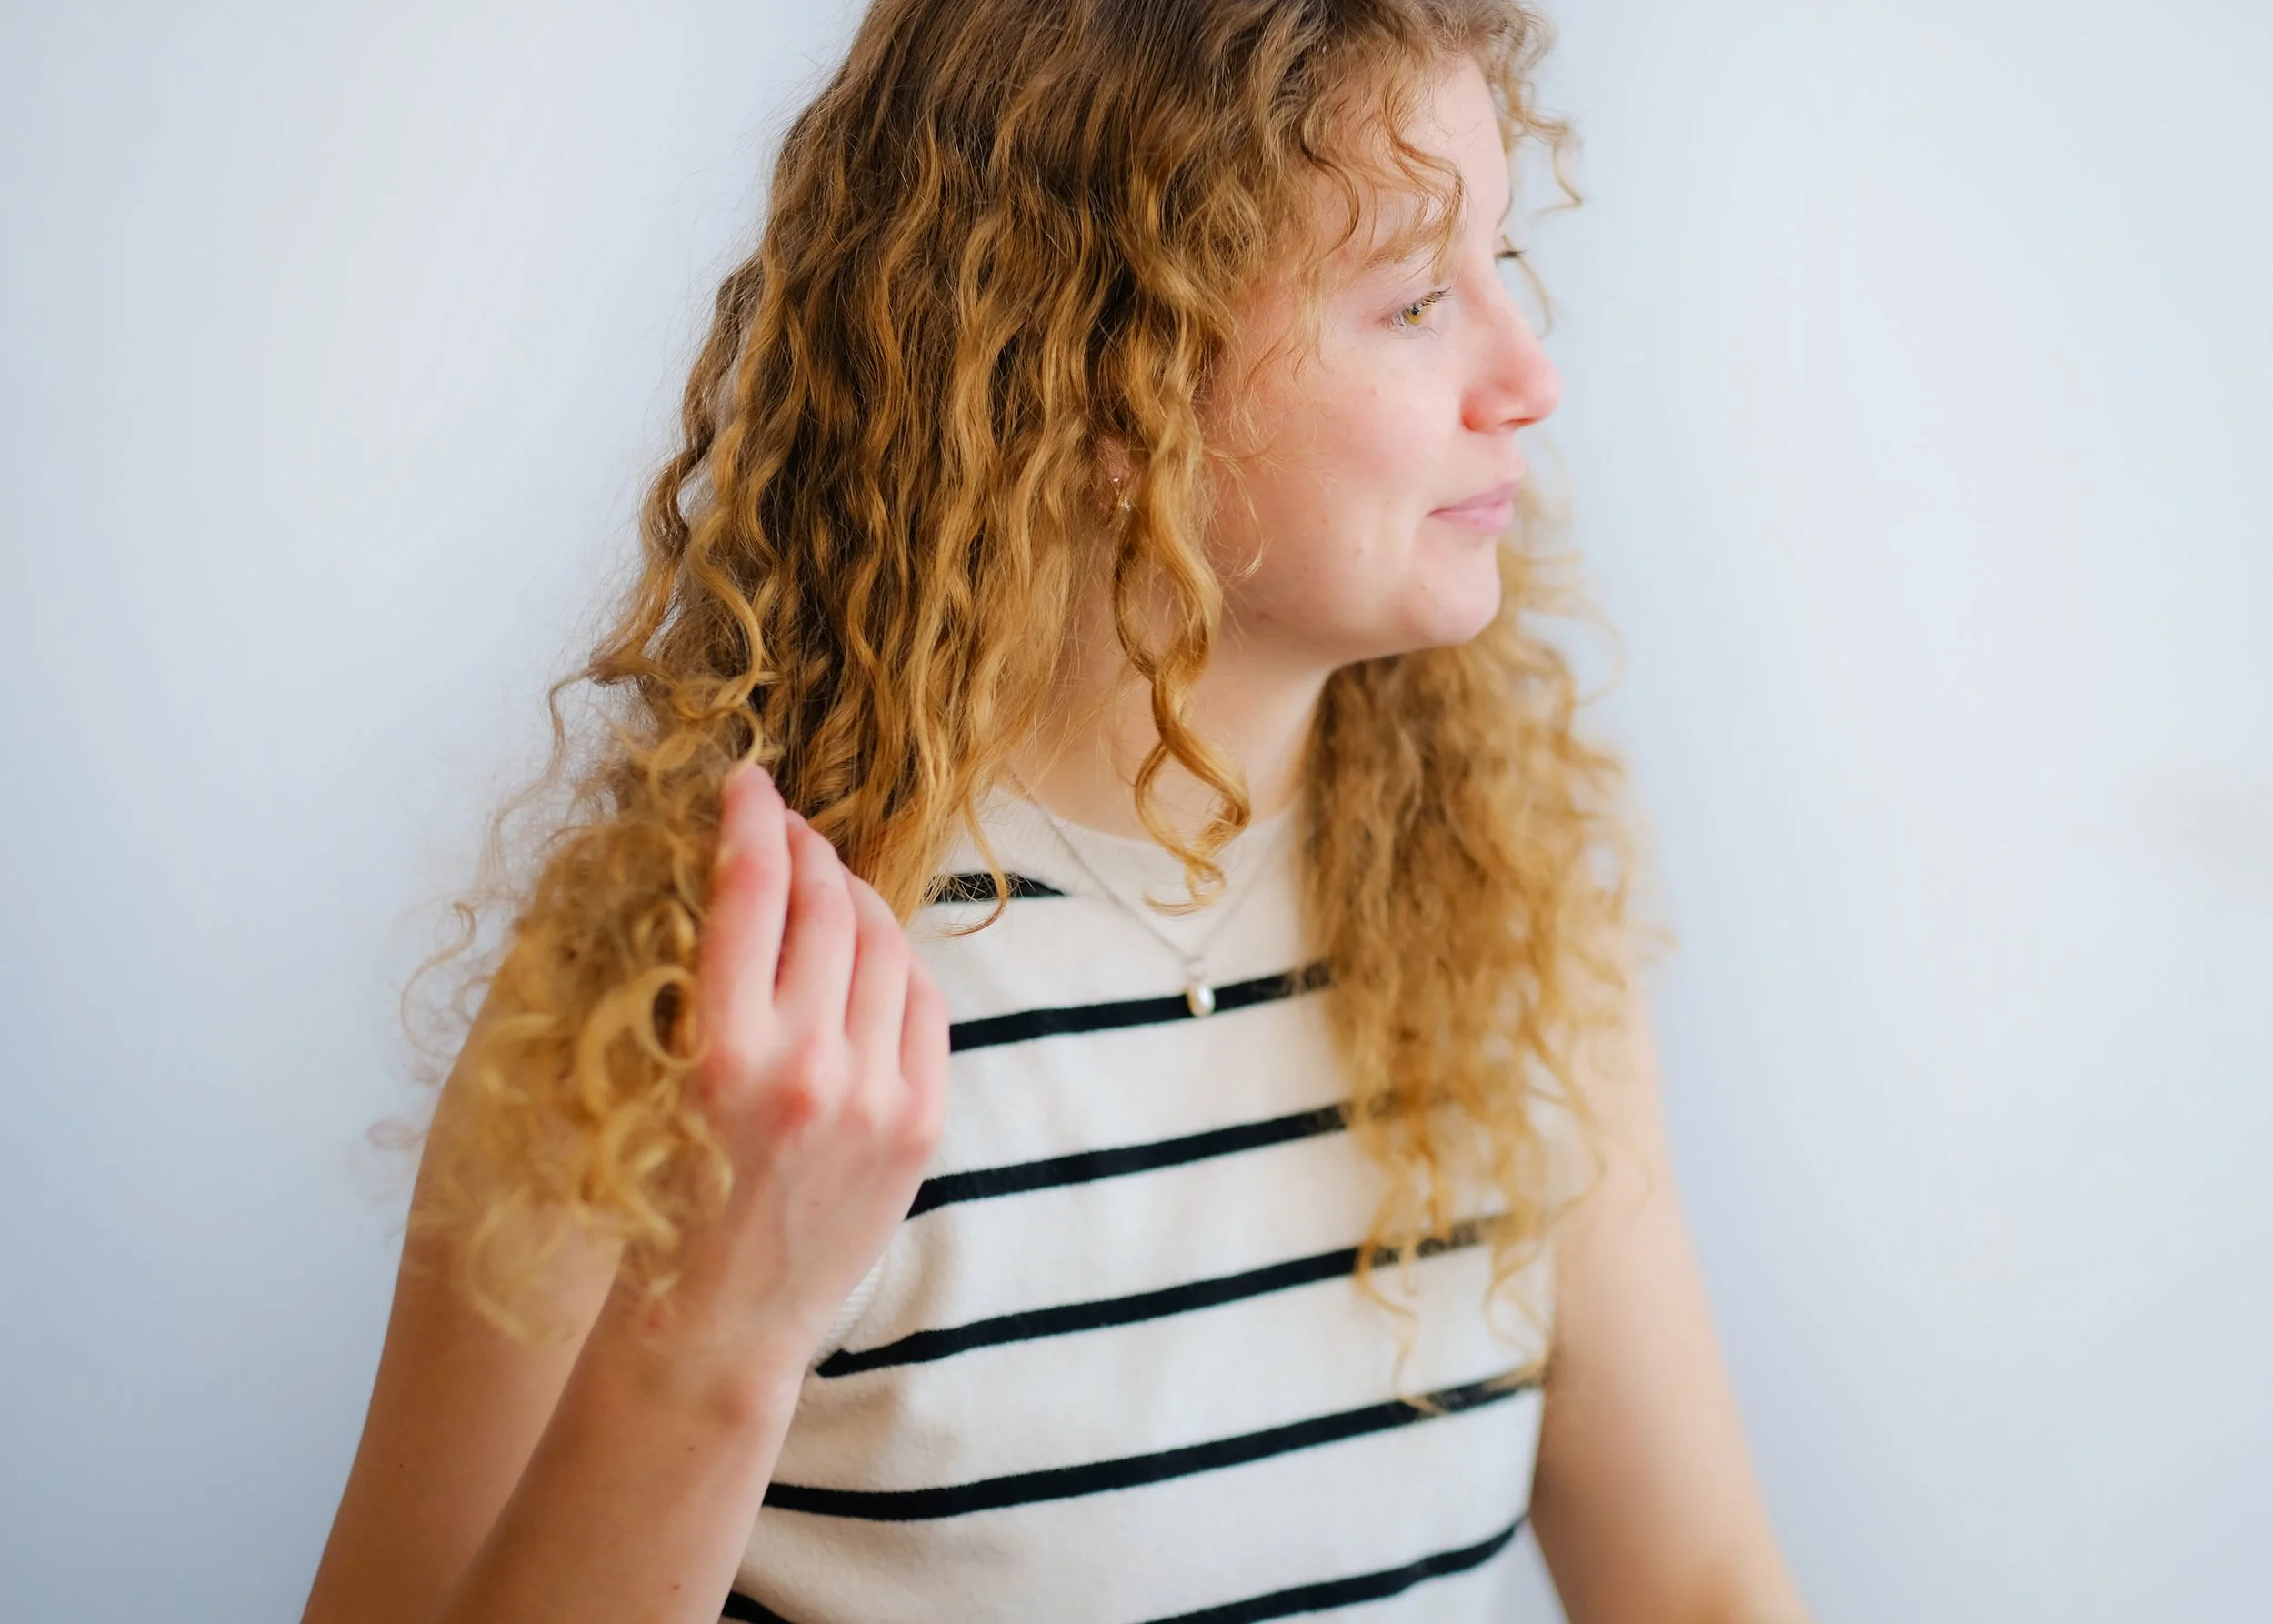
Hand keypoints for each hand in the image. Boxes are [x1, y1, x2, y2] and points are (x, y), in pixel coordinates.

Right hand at [624, 761, 950, 1378]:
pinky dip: (898, 959)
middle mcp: (808, 1066)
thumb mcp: (656, 1085)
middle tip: (789, 824)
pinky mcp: (920, 1123)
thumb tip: (733, 880)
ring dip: (855, 895)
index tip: (747, 781)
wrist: (716, 1328)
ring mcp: (875, 1096)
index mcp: (721, 1053)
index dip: (752, 818)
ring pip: (883, 943)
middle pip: (825, 905)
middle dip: (807, 847)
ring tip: (830, 880)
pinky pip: (922, 1003)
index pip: (748, 889)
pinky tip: (873, 947)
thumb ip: (702, 989)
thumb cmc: (664, 1204)